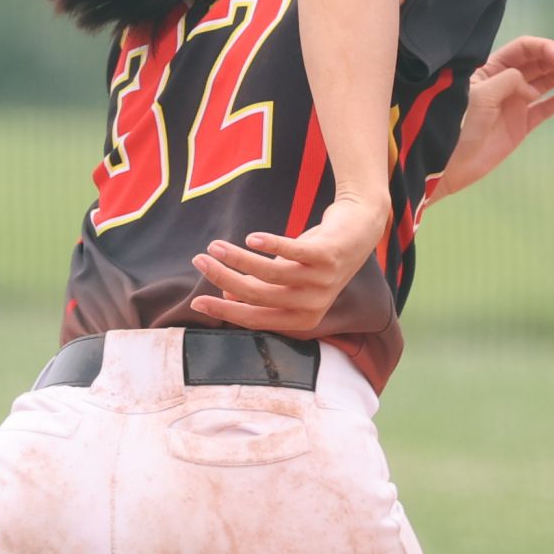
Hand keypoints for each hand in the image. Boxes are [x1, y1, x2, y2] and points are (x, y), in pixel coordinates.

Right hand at [189, 194, 384, 333]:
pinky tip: (251, 238)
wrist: (358, 233)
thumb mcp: (286, 279)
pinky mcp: (327, 257)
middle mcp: (312, 306)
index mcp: (300, 320)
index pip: (254, 319)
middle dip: (224, 278)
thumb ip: (260, 289)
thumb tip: (225, 292)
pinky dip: (270, 245)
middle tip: (200, 261)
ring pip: (270, 275)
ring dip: (238, 259)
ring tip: (215, 246)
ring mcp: (321, 282)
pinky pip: (293, 253)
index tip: (196, 301)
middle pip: (258, 296)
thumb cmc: (314, 259)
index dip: (224, 310)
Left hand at [428, 37, 553, 201]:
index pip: (524, 49)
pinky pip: (547, 108)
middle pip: (539, 62)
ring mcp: (514, 103)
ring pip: (547, 82)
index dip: (545, 49)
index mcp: (490, 68)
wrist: (446, 165)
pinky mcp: (521, 124)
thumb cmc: (455, 126)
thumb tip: (530, 87)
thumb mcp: (480, 96)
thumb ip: (508, 81)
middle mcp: (504, 81)